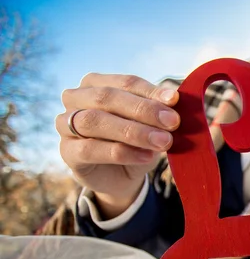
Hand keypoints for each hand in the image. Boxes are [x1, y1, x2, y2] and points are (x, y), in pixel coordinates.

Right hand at [55, 73, 180, 217]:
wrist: (123, 176)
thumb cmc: (137, 142)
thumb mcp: (151, 124)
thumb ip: (158, 111)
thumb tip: (174, 98)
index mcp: (96, 83)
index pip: (125, 82)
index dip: (151, 91)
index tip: (175, 100)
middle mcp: (75, 99)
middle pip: (107, 98)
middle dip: (143, 110)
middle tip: (172, 122)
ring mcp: (65, 124)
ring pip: (95, 121)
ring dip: (133, 131)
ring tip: (163, 141)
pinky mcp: (67, 151)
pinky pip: (91, 149)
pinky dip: (122, 152)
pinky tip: (146, 157)